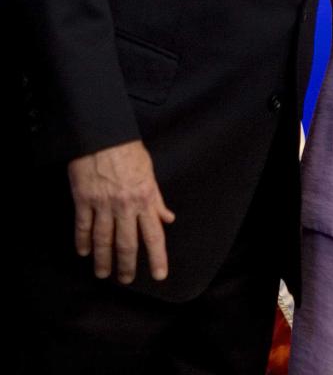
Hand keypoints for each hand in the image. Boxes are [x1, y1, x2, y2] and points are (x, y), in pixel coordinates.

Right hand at [68, 140, 174, 283]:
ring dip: (103, 260)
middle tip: (126, 280)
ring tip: (103, 273)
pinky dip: (83, 242)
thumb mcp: (150, 172)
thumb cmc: (128, 151)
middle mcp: (125, 205)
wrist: (103, 136)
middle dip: (127, 266)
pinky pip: (83, 227)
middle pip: (127, 243)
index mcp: (145, 198)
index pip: (154, 234)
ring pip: (104, 240)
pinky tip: (84, 252)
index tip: (160, 274)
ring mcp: (103, 204)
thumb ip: (157, 198)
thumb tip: (167, 218)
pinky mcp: (84, 200)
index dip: (158, 257)